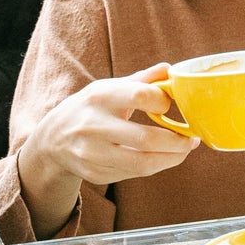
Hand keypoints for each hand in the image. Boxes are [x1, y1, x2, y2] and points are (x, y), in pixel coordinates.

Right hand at [16, 62, 198, 234]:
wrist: (53, 138)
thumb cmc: (91, 108)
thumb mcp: (108, 88)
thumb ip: (141, 80)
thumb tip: (171, 70)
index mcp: (99, 97)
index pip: (139, 96)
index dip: (163, 101)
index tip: (171, 104)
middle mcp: (92, 125)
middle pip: (145, 138)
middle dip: (177, 141)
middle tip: (191, 139)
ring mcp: (91, 153)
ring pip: (142, 163)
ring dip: (171, 158)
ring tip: (183, 150)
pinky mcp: (94, 173)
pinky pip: (133, 174)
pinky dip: (154, 166)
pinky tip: (162, 158)